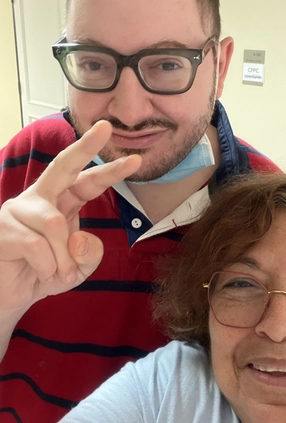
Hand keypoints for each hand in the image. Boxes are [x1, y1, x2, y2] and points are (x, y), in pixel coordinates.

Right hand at [0, 120, 140, 310]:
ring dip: (63, 258)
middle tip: (106, 127)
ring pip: (55, 224)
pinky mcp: (3, 226)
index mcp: (63, 202)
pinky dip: (47, 267)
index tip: (135, 160)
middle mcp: (41, 197)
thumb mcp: (78, 269)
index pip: (88, 181)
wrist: (11, 296)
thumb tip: (80, 239)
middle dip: (86, 146)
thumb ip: (89, 255)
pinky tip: (38, 272)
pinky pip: (37, 245)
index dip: (111, 171)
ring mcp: (19, 209)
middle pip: (64, 165)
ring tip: (56, 272)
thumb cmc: (45, 274)